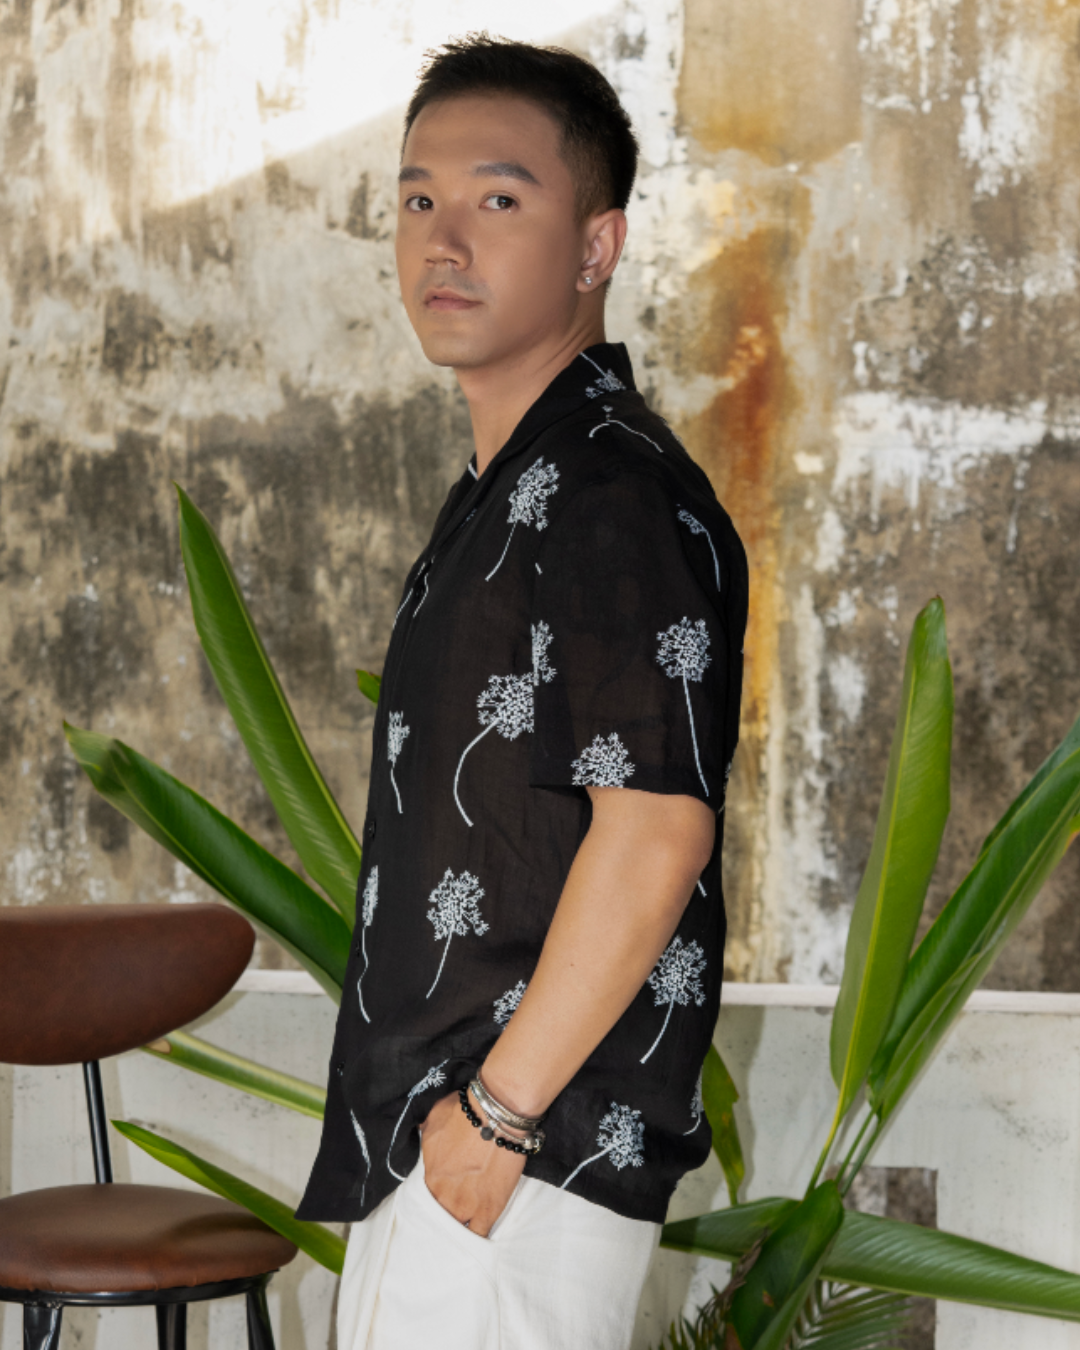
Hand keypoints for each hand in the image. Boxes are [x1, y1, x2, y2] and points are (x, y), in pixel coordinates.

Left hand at [419, 1089, 525, 1236]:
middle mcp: (444, 1196)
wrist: (497, 1116)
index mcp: (429, 1177)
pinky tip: (477, 1236)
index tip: (442, 1193)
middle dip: (445, 1212)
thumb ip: (424, 1134)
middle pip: (440, 1215)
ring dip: (459, 1224)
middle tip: (453, 1208)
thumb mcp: (433, 1118)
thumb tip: (419, 1133)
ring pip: (457, 1228)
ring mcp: (467, 1207)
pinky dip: (477, 1236)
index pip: (425, 1197)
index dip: (434, 1195)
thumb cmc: (466, 1113)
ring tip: (464, 1223)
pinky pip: (479, 1234)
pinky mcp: (489, 1211)